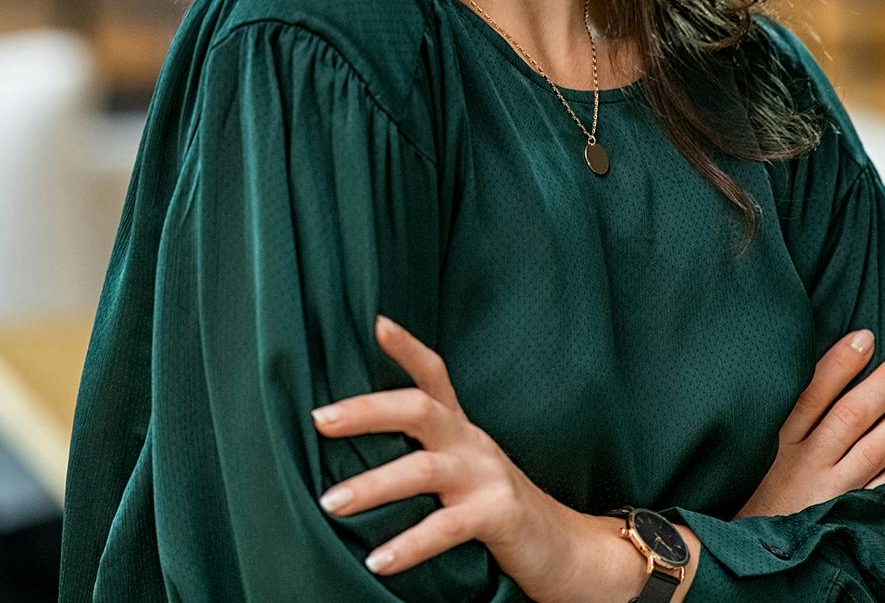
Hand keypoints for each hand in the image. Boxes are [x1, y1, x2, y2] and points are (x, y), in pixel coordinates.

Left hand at [310, 315, 610, 602]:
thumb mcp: (461, 468)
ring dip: (372, 486)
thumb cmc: (495, 507)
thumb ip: (421, 451)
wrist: (565, 549)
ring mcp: (487, 476)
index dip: (407, 347)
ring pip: (423, 470)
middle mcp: (472, 442)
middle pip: (418, 409)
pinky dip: (408, 545)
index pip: (434, 374)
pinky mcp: (499, 515)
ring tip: (330, 503)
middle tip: (319, 420)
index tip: (375, 323)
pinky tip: (376, 561)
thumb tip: (350, 447)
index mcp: (460, 428)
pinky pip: (446, 527)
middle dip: (366, 410)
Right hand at [736, 328, 884, 519]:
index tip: (866, 336)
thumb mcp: (747, 451)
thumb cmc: (745, 492)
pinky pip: (882, 489)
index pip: (813, 392)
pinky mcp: (844, 516)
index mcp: (776, 440)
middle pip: (852, 415)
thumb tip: (798, 373)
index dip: (841, 363)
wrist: (743, 554)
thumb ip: (772, 418)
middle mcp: (804, 463)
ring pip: (873, 448)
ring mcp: (828, 492)